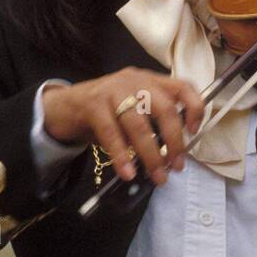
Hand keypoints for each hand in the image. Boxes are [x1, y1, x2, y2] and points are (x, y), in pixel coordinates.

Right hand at [42, 67, 205, 184]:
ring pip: (139, 124)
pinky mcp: (92, 104)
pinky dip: (122, 156)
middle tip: (176, 166)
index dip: (194, 108)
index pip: (182, 86)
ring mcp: (113, 90)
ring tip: (157, 176)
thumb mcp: (132, 110)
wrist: (61, 107)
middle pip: (164, 108)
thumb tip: (171, 155)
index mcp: (150, 80)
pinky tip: (128, 173)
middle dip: (174, 141)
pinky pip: (111, 133)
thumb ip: (152, 123)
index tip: (194, 132)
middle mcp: (135, 80)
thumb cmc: (104, 113)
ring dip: (151, 154)